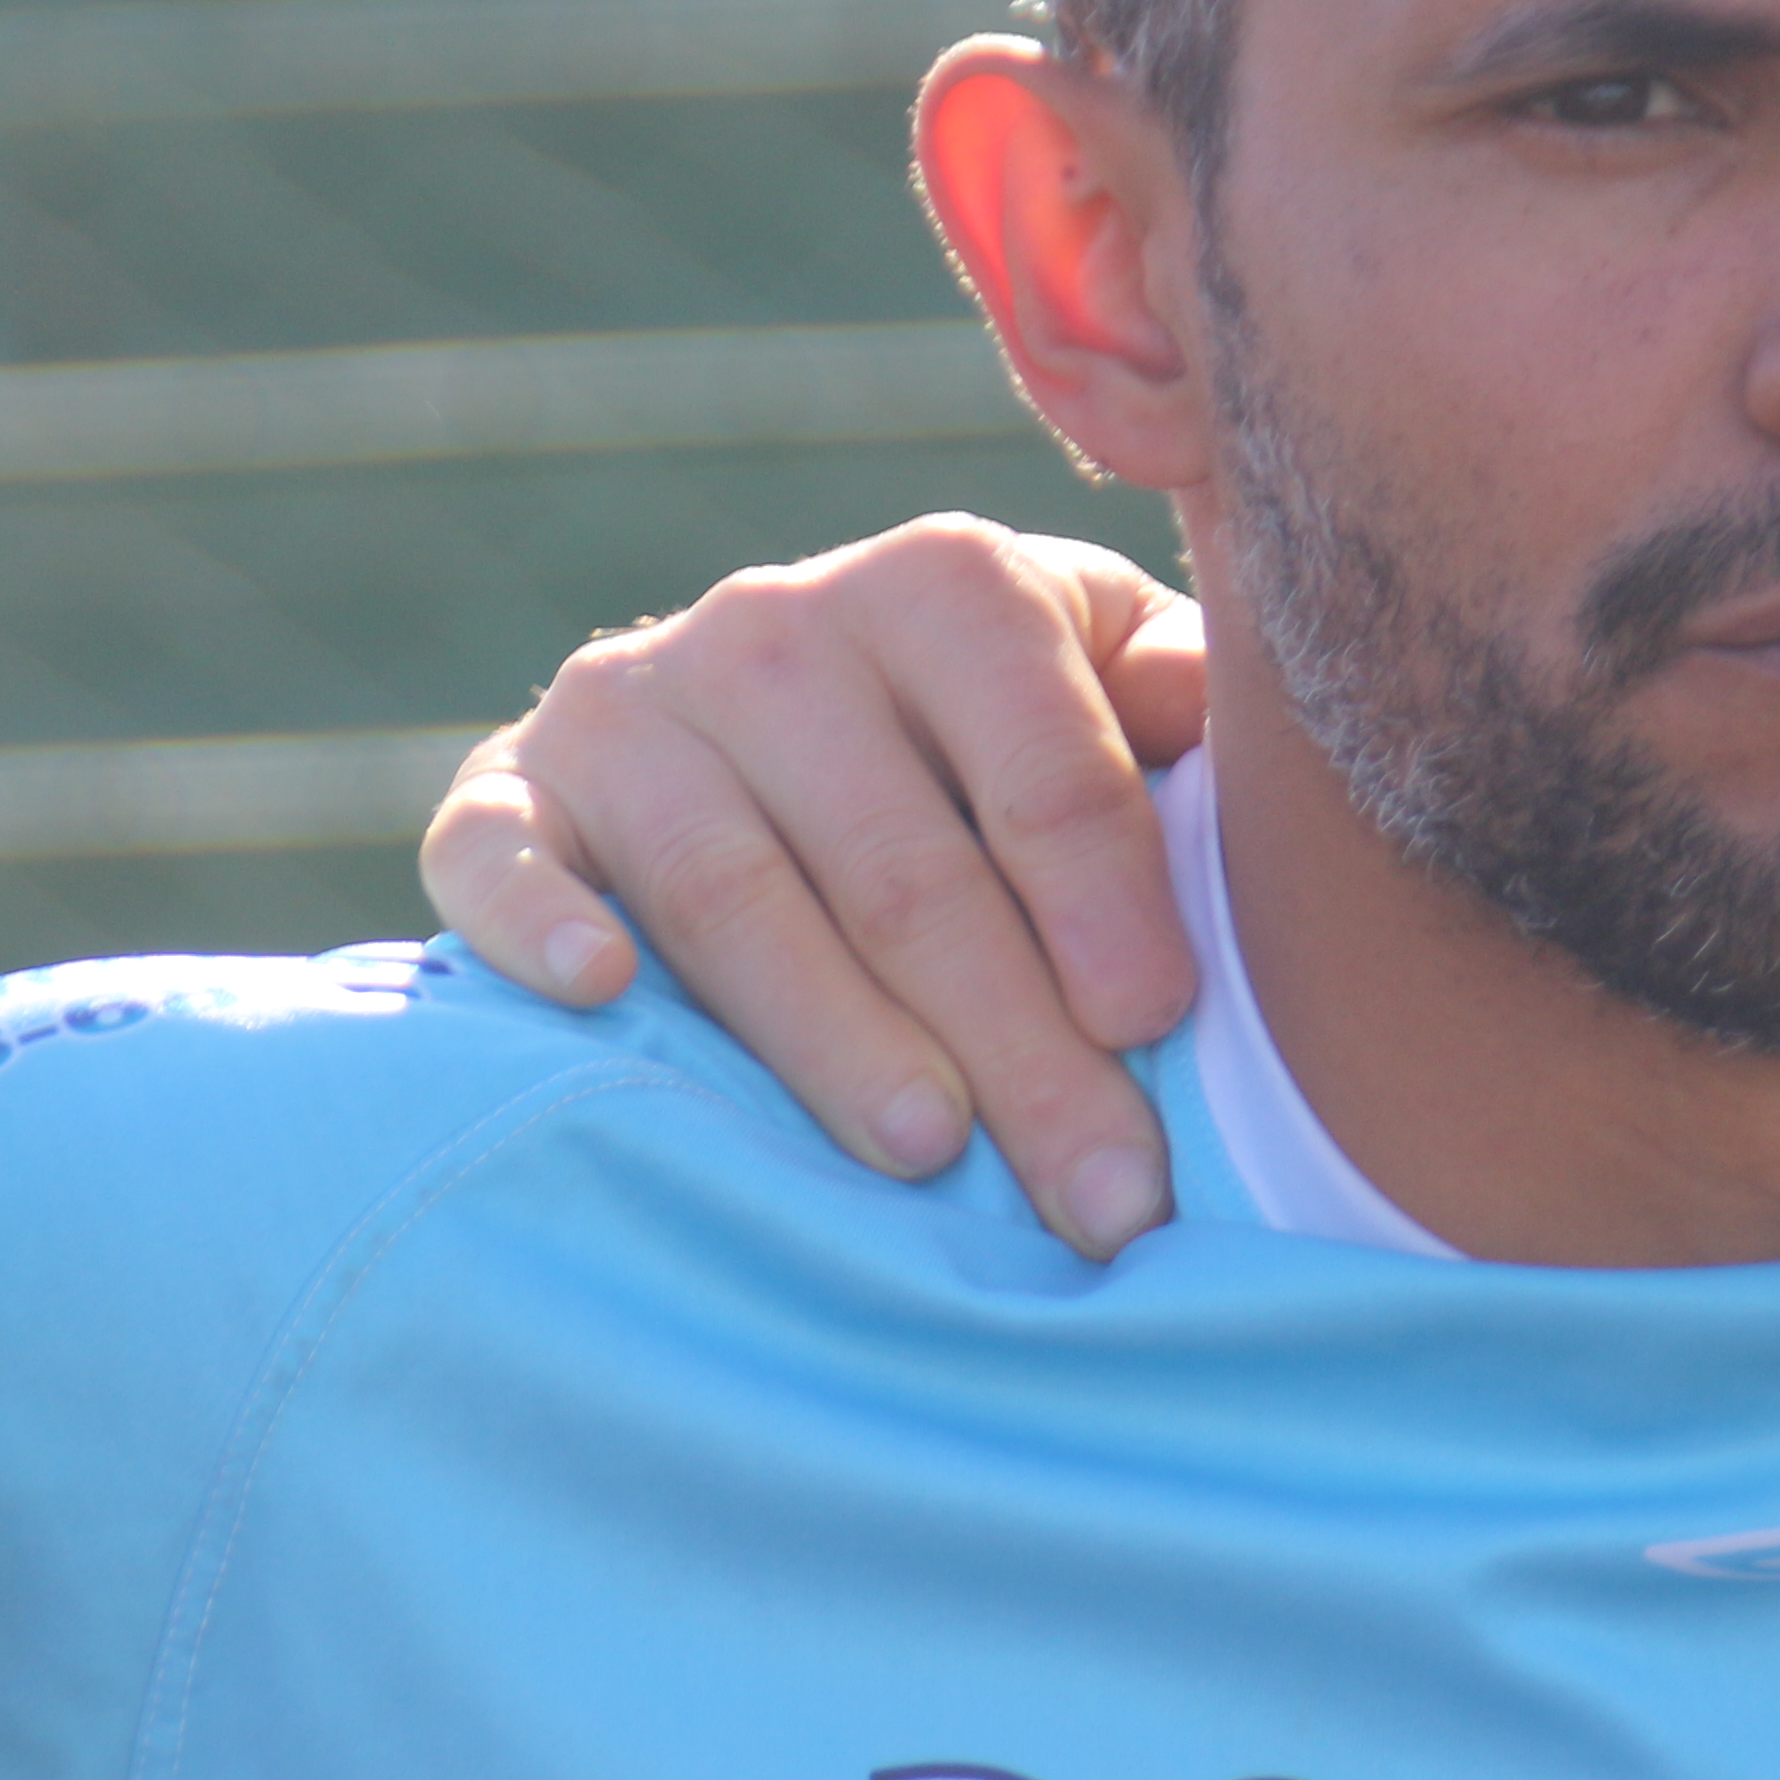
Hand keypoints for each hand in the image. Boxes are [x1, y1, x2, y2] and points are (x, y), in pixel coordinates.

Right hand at [423, 517, 1210, 1254]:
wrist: (769, 715)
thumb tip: (1280, 753)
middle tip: (1097, 1193)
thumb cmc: (996, 743)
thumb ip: (1188, 712)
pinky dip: (534, 918)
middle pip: (906, 863)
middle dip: (1015, 1041)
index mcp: (950, 586)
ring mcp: (632, 705)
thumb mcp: (1109, 687)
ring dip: (830, 1032)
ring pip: (733, 888)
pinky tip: (595, 989)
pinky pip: (500, 851)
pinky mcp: (513, 788)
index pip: (1043, 762)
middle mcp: (779, 623)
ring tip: (927, 1156)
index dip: (1107, 898)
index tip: (1159, 1026)